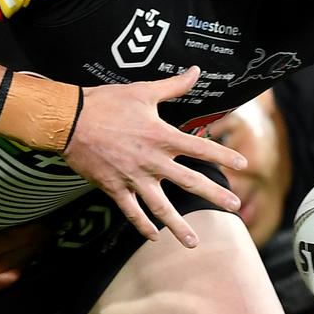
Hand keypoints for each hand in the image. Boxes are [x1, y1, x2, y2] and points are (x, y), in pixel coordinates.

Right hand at [0, 226, 45, 313]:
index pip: (8, 243)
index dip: (27, 234)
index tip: (41, 224)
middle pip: (13, 263)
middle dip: (31, 249)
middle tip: (45, 236)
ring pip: (5, 281)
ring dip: (20, 266)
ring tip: (31, 254)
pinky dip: (1, 281)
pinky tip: (4, 274)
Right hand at [62, 66, 246, 247]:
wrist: (70, 121)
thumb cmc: (107, 103)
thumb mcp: (143, 90)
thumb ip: (173, 85)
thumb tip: (196, 70)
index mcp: (161, 136)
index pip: (200, 147)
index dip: (223, 155)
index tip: (243, 164)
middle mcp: (152, 161)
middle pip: (190, 182)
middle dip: (214, 194)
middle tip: (235, 206)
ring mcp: (134, 178)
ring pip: (161, 207)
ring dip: (179, 226)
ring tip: (193, 242)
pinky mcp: (115, 188)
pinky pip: (132, 211)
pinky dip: (143, 225)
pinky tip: (153, 236)